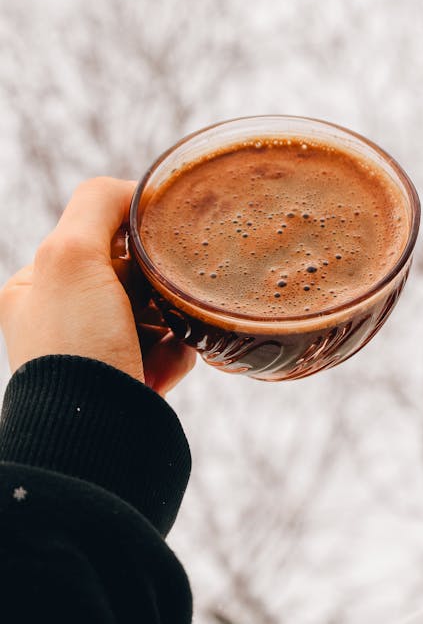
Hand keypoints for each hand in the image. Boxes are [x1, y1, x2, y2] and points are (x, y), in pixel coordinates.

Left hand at [0, 177, 195, 395]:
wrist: (94, 440)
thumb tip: (136, 190)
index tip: (155, 244)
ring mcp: (97, 350)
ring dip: (171, 319)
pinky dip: (176, 353)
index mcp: (36, 285)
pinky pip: (168, 346)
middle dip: (155, 283)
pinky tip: (165, 367)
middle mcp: (62, 316)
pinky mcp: (129, 378)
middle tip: (163, 295)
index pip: (93, 235)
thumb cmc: (74, 347)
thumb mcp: (70, 256)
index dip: (130, 234)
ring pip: (156, 309)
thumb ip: (97, 204)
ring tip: (168, 338)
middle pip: (131, 273)